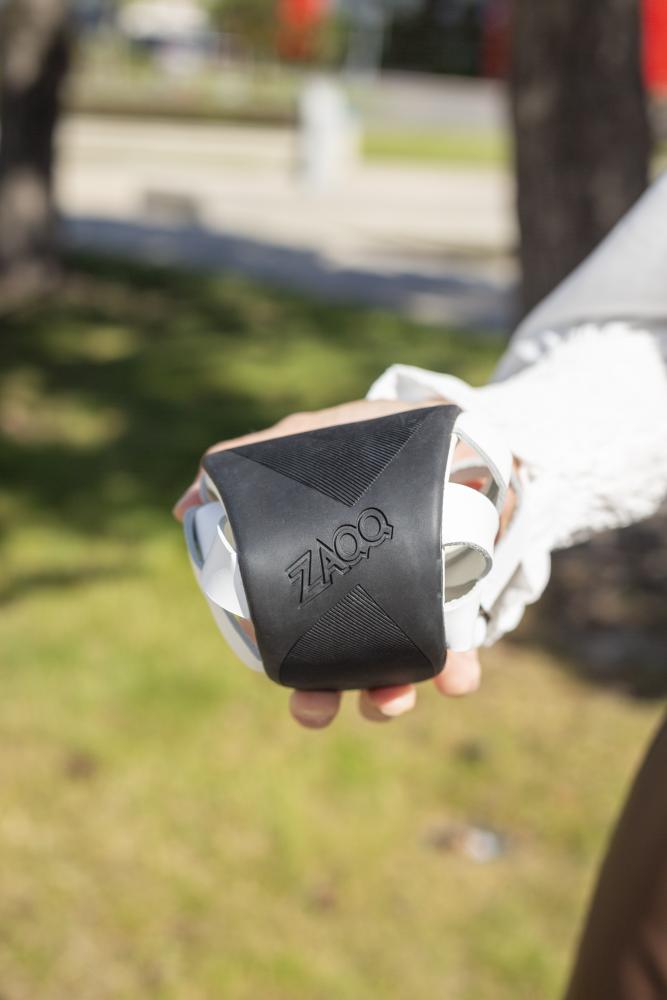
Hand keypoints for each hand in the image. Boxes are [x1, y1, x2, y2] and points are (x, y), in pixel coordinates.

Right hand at [173, 399, 505, 728]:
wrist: (452, 429)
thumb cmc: (371, 443)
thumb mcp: (307, 440)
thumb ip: (250, 463)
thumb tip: (183, 509)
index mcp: (326, 581)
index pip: (300, 637)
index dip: (293, 672)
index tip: (288, 684)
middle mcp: (367, 606)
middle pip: (342, 670)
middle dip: (327, 699)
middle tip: (318, 708)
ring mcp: (416, 609)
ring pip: (397, 672)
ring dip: (389, 697)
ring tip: (390, 696)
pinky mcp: (464, 606)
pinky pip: (461, 651)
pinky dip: (457, 672)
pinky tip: (455, 678)